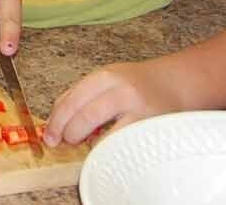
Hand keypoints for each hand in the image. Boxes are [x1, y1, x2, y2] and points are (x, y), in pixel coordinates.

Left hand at [43, 62, 181, 145]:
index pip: (72, 99)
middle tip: (67, 141)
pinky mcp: (151, 128)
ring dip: (90, 144)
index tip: (50, 135)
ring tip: (88, 144)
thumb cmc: (137, 85)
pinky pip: (123, 144)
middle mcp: (122, 90)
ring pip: (104, 133)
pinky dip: (110, 149)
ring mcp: (139, 110)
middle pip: (84, 115)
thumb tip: (55, 121)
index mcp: (106, 76)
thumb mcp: (108, 79)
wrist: (176, 83)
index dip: (57, 121)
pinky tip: (108, 148)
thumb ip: (82, 95)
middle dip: (70, 133)